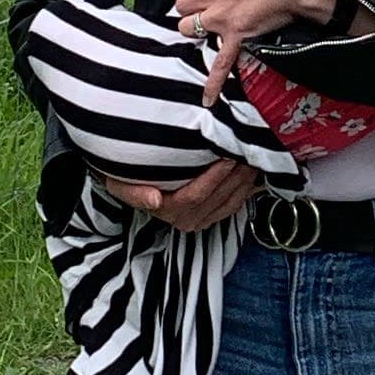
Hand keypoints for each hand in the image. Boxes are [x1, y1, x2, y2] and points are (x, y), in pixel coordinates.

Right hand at [104, 155, 259, 231]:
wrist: (128, 184)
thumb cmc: (126, 178)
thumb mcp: (120, 184)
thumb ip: (135, 193)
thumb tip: (155, 201)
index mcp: (167, 211)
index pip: (196, 196)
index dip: (214, 178)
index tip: (227, 158)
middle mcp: (184, 220)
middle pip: (217, 198)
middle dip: (235, 176)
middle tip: (247, 153)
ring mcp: (199, 221)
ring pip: (229, 203)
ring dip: (244, 183)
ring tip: (252, 160)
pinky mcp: (210, 217)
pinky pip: (233, 207)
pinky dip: (246, 191)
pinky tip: (253, 176)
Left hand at [170, 0, 333, 103]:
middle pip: (184, 4)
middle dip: (190, 10)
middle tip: (203, 15)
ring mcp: (222, 18)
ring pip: (186, 27)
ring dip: (193, 31)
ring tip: (206, 36)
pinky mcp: (236, 36)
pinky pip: (220, 63)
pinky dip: (213, 82)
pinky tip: (208, 97)